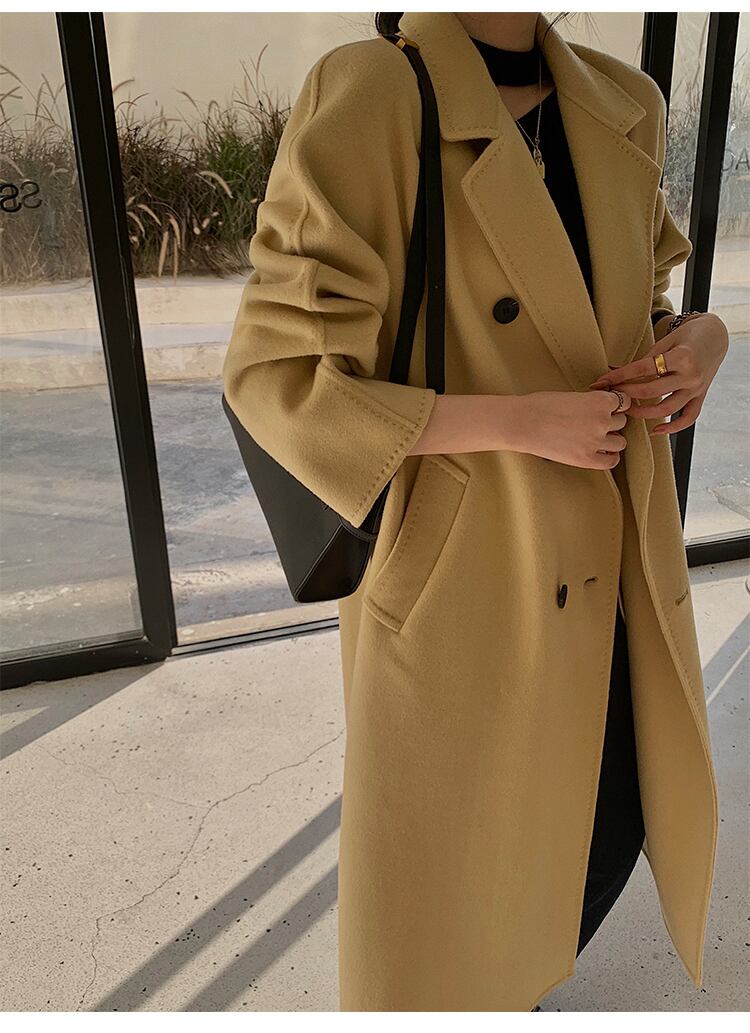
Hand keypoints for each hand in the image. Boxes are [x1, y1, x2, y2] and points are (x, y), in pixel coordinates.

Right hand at [515, 389, 631, 468]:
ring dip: (611, 439)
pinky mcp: (587, 459)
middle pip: (622, 422)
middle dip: (611, 422)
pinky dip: (609, 457)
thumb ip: (590, 402)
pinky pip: (611, 461)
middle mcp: (602, 421)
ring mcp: (596, 441)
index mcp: (600, 401)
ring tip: (597, 438)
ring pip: (620, 442)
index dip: (614, 405)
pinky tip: (601, 453)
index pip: (623, 402)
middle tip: (595, 423)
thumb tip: (600, 409)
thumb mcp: (572, 395)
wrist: (522, 423)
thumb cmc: (540, 405)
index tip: (607, 408)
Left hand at [587, 312, 728, 435]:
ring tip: (626, 410)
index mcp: (681, 357)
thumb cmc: (688, 336)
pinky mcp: (701, 397)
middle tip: (610, 396)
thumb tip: (613, 370)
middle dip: (626, 394)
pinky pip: (688, 418)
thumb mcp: (666, 341)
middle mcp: (690, 375)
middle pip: (651, 391)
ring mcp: (697, 389)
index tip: (601, 382)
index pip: (642, 370)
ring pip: (666, 409)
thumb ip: (644, 358)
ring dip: (642, 413)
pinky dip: (672, 428)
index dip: (619, 376)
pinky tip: (655, 431)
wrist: (717, 336)